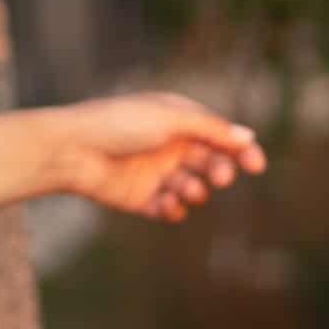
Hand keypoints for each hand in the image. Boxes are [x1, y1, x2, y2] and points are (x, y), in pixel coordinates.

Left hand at [47, 92, 266, 221]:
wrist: (71, 150)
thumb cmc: (118, 124)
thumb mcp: (169, 119)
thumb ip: (210, 128)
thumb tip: (248, 136)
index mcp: (176, 120)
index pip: (218, 135)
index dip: (240, 150)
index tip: (257, 166)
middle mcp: (168, 146)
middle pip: (209, 163)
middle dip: (218, 171)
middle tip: (217, 177)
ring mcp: (155, 173)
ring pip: (193, 189)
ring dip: (195, 191)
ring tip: (181, 188)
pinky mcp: (141, 198)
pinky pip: (169, 209)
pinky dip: (172, 209)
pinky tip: (163, 202)